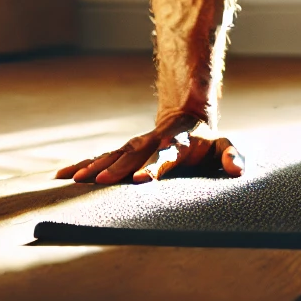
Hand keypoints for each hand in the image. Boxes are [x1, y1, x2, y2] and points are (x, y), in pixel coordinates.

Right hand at [56, 113, 243, 184]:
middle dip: (117, 168)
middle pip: (132, 155)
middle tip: (100, 182)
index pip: (166, 155)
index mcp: (176, 143)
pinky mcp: (123, 151)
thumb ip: (232, 155)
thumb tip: (238, 169)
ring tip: (76, 180)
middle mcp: (151, 143)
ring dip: (95, 167)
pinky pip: (101, 157)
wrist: (185, 118)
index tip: (143, 179)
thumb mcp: (223, 145)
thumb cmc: (205, 141)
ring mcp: (135, 146)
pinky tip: (62, 176)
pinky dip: (82, 165)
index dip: (156, 166)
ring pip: (112, 155)